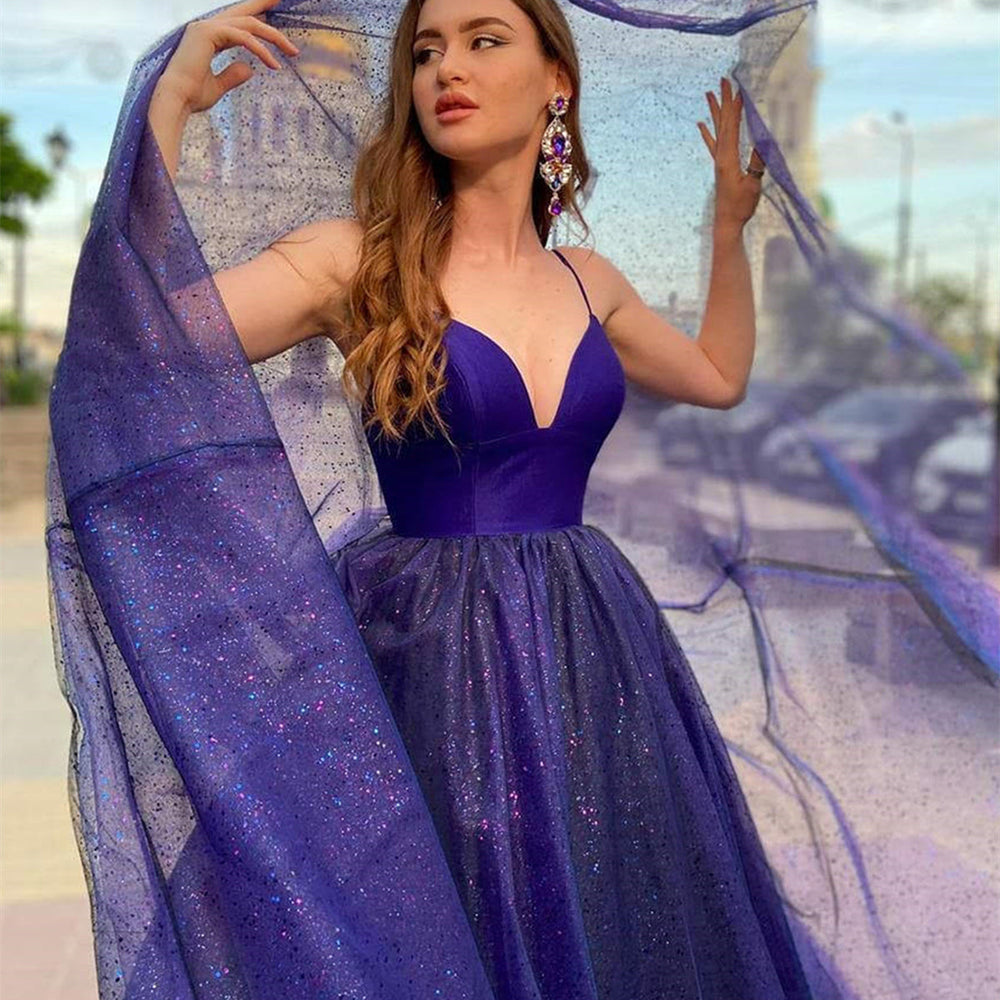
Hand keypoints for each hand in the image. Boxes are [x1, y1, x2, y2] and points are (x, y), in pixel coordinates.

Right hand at [156, 0, 299, 114]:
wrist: (176, 100)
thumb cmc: (192, 96)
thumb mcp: (218, 86)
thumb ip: (233, 75)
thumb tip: (250, 70)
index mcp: (208, 36)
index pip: (237, 22)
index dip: (256, 16)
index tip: (273, 15)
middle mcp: (207, 27)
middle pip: (244, 13)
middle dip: (263, 4)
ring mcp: (206, 27)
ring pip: (248, 24)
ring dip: (273, 36)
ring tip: (292, 51)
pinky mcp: (208, 33)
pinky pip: (243, 37)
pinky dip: (261, 50)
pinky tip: (274, 65)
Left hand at [697, 76, 763, 232]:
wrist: (727, 222)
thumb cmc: (741, 206)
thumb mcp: (753, 185)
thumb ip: (756, 164)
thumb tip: (762, 143)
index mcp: (728, 159)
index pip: (732, 127)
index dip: (735, 108)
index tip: (737, 89)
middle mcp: (720, 157)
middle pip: (723, 123)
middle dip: (723, 101)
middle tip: (723, 80)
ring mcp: (718, 161)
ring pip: (715, 130)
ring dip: (713, 111)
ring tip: (708, 93)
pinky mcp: (719, 166)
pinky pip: (712, 144)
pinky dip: (706, 133)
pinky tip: (700, 123)